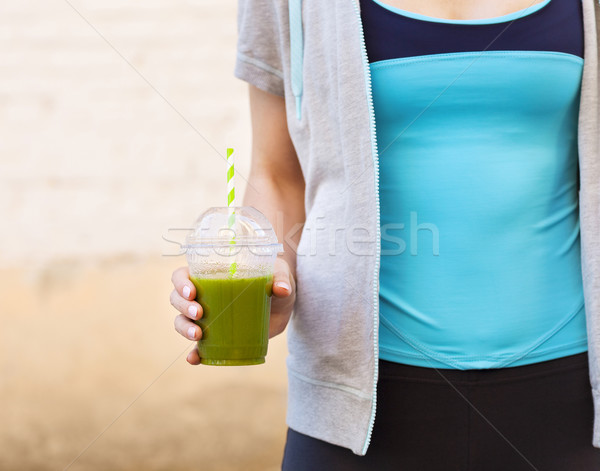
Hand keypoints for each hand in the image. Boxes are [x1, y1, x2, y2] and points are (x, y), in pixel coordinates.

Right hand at [169, 258, 295, 364]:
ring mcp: (207, 317)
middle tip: (199, 313)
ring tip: (198, 335)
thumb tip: (282, 289)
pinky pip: (198, 347)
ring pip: (182, 321)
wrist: (282, 301)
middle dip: (183, 307)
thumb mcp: (280, 274)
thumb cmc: (275, 279)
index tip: (192, 292)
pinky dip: (194, 354)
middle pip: (177, 299)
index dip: (181, 283)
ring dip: (185, 328)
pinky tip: (194, 358)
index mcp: (209, 273)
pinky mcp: (216, 336)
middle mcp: (202, 294)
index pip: (182, 276)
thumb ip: (280, 279)